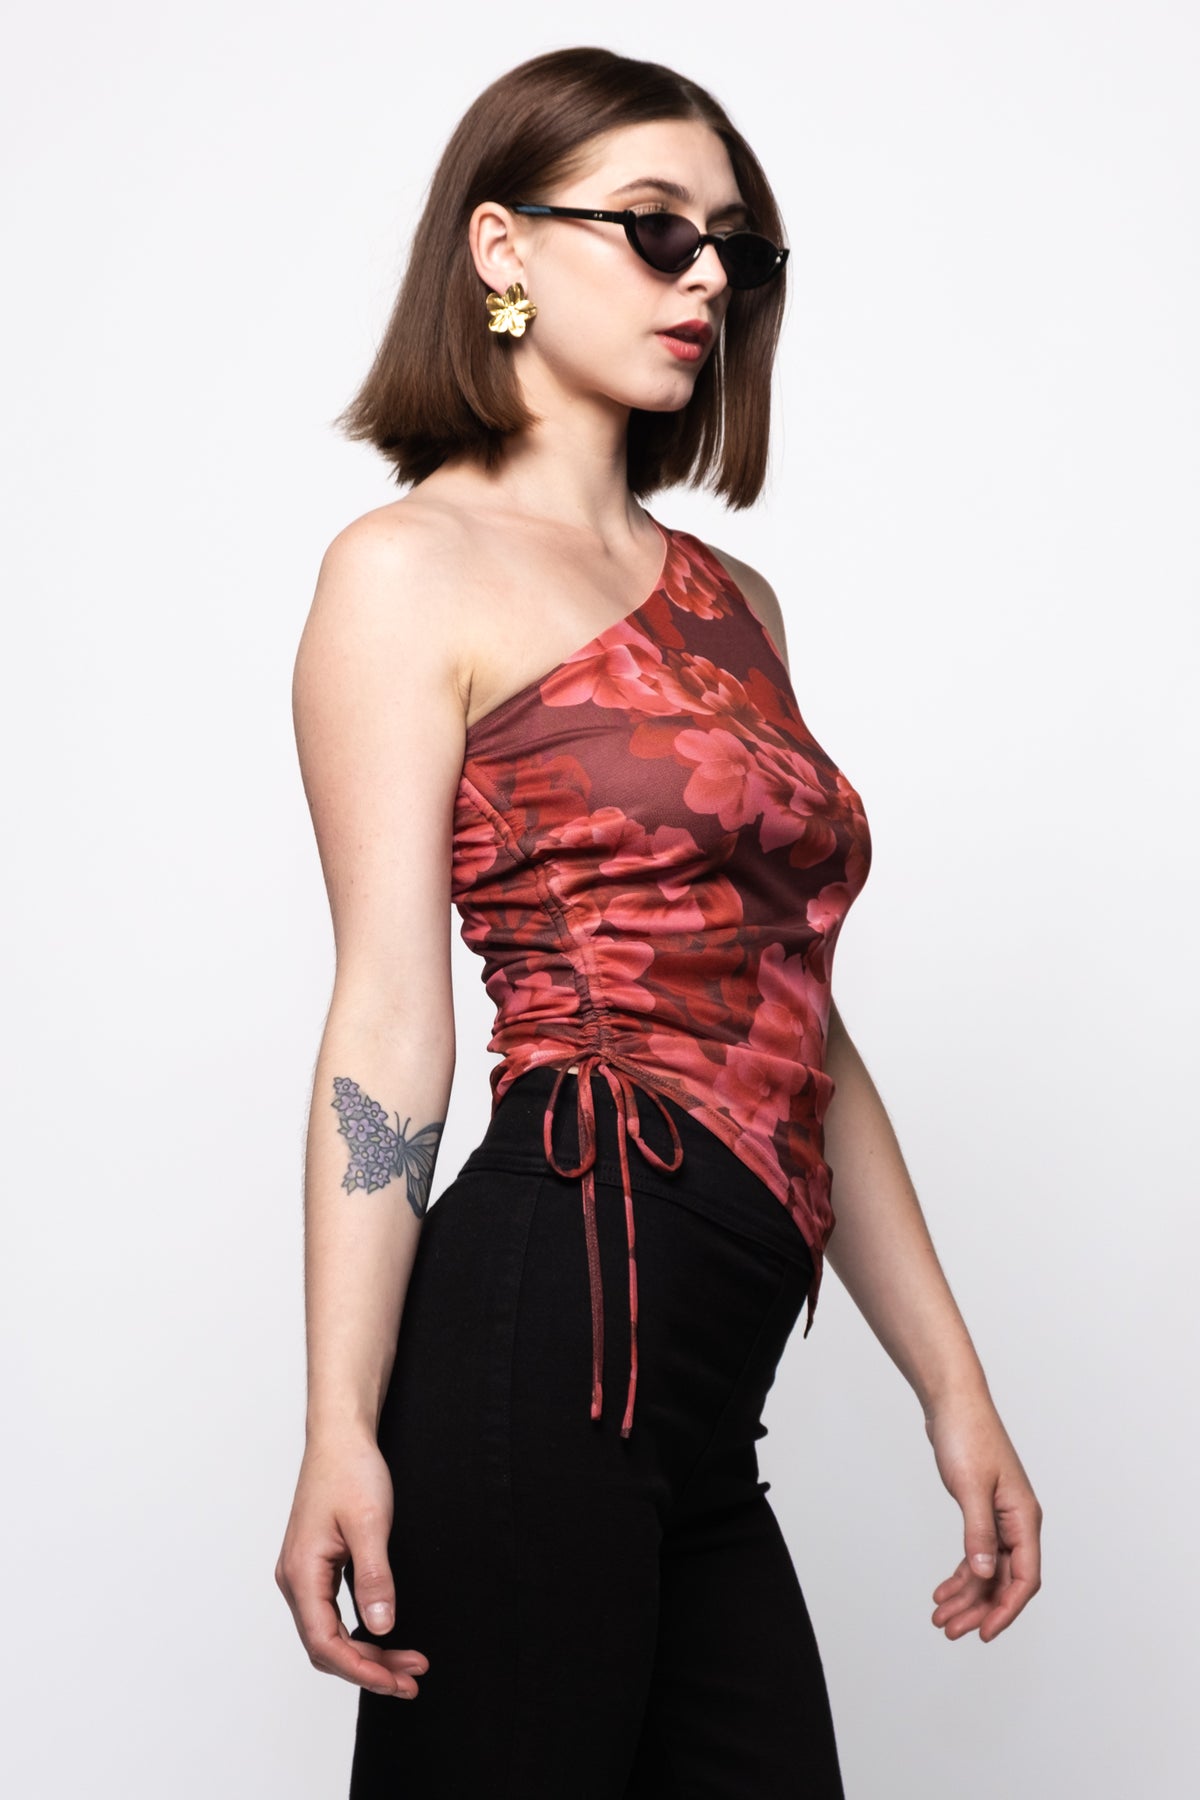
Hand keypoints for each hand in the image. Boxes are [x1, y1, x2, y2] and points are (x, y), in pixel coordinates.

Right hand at [275, 1429, 429, 1698]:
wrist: (340, 1436)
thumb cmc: (350, 1470)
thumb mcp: (369, 1523)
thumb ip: (374, 1577)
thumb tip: (382, 1628)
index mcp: (301, 1573)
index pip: (325, 1643)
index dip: (361, 1669)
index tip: (397, 1681)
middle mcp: (295, 1579)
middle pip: (326, 1646)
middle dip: (369, 1667)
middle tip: (412, 1677)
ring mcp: (302, 1573)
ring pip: (329, 1632)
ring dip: (366, 1652)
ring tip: (407, 1663)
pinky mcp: (315, 1566)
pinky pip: (331, 1614)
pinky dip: (358, 1632)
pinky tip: (384, 1636)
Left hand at [924, 1388, 1041, 1642]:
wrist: (952, 1402)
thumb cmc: (967, 1435)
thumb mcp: (971, 1487)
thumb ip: (978, 1533)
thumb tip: (983, 1575)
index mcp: (1024, 1517)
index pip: (1024, 1578)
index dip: (1006, 1609)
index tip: (984, 1633)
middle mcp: (1017, 1522)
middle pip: (1004, 1581)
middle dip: (979, 1609)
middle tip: (950, 1630)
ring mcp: (1000, 1518)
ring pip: (987, 1571)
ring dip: (966, 1596)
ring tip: (940, 1616)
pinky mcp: (981, 1511)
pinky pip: (976, 1554)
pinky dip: (961, 1574)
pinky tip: (943, 1589)